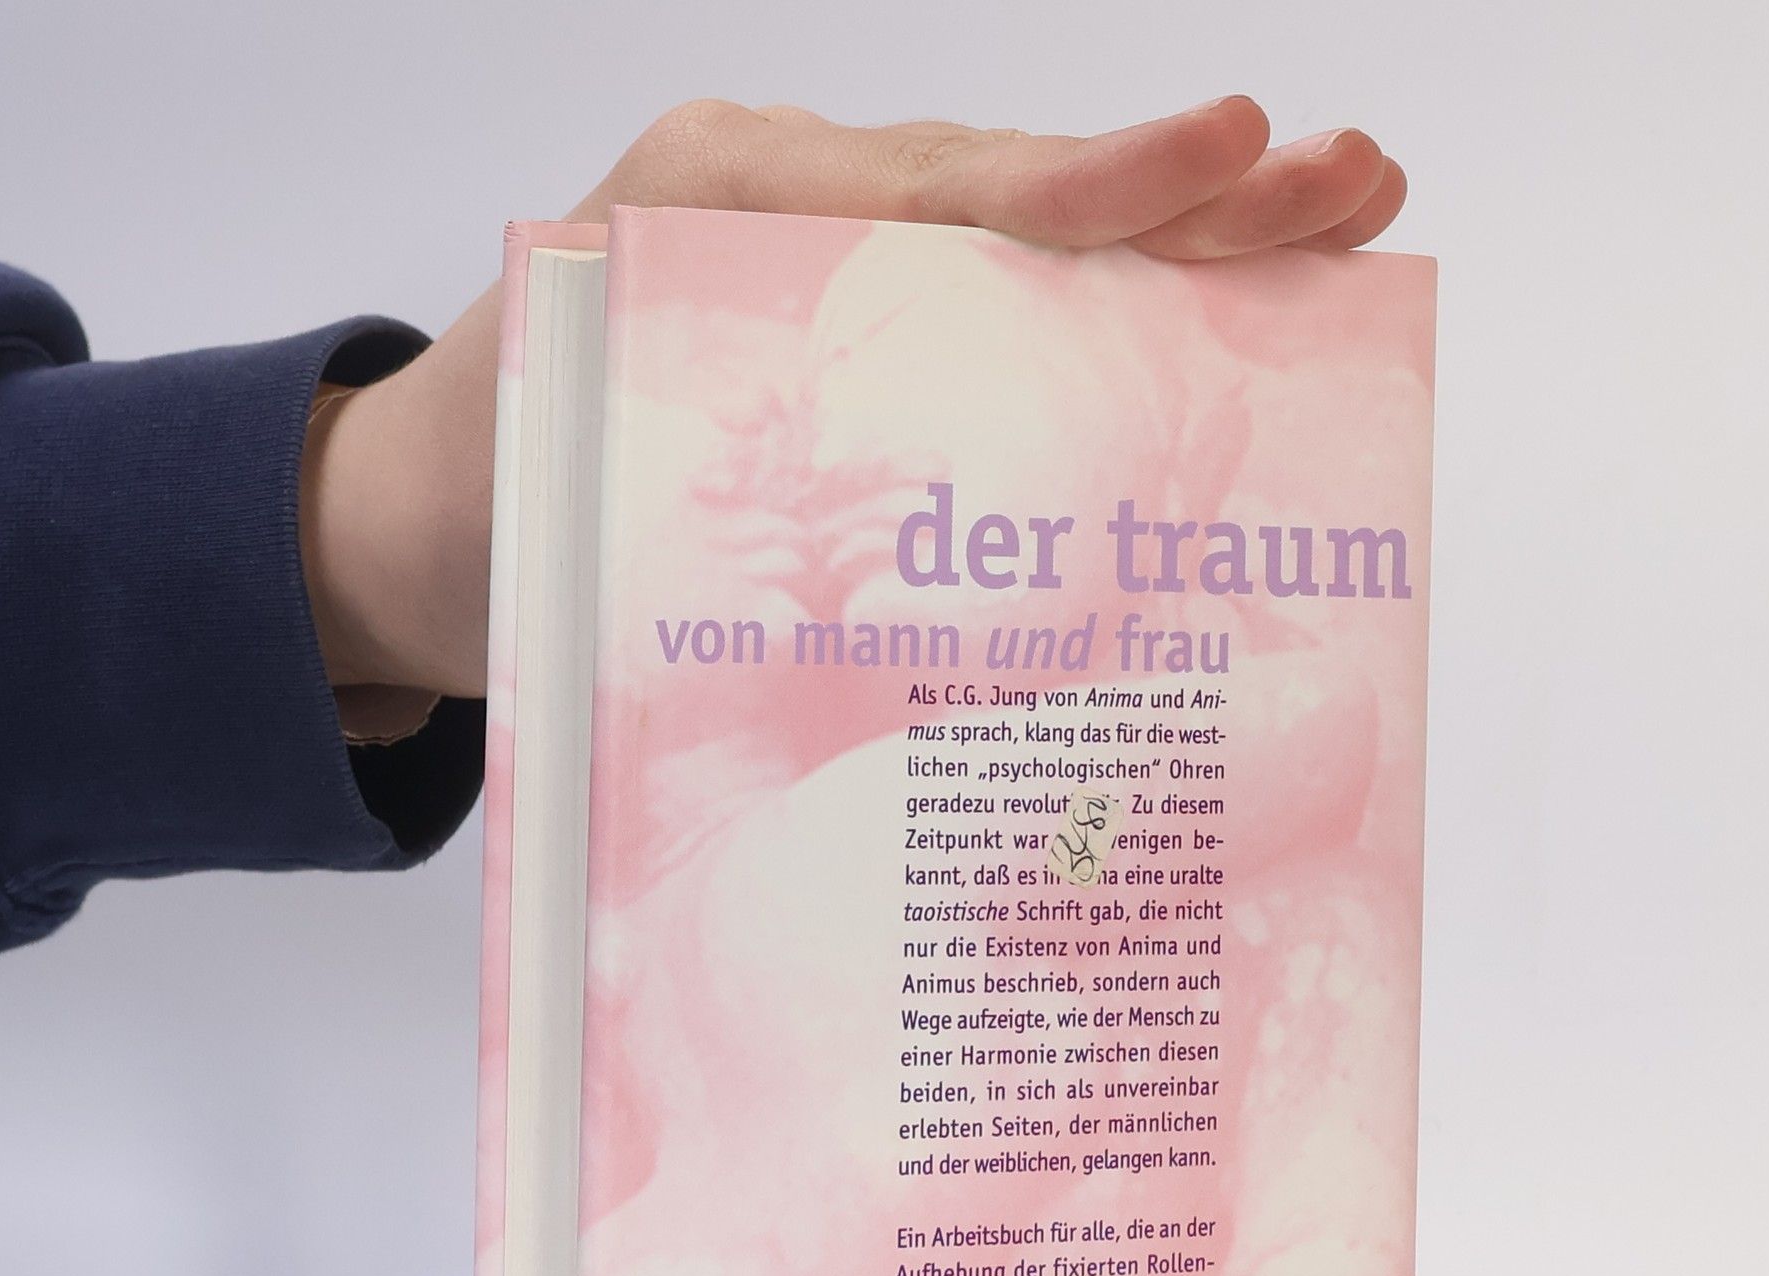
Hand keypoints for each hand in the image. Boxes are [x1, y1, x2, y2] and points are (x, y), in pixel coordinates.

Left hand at [300, 98, 1406, 700]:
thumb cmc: (489, 514)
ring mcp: (838, 269)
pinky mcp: (865, 340)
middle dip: (1193, 193)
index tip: (1227, 154)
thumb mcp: (567, 499)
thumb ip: (697, 507)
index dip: (1087, 189)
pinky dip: (1120, 318)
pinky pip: (1006, 316)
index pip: (935, 190)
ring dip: (1188, 243)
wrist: (417, 527)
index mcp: (719, 214)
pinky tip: (1230, 325)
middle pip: (1019, 194)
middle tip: (1352, 181)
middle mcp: (796, 215)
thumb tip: (864, 629)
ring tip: (1339, 224)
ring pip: (1031, 242)